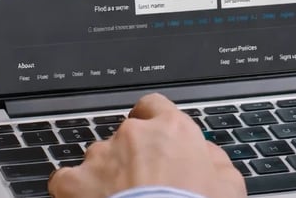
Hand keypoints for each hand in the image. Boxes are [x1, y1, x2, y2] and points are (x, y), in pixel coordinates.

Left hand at [48, 93, 246, 197]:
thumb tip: (209, 156)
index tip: (154, 135)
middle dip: (132, 155)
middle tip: (144, 182)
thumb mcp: (228, 185)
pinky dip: (74, 189)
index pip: (155, 106)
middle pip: (127, 135)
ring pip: (98, 156)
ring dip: (106, 173)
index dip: (153, 120)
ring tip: (118, 196)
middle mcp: (134, 134)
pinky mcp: (76, 181)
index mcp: (171, 129)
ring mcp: (101, 156)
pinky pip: (66, 179)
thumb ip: (217, 161)